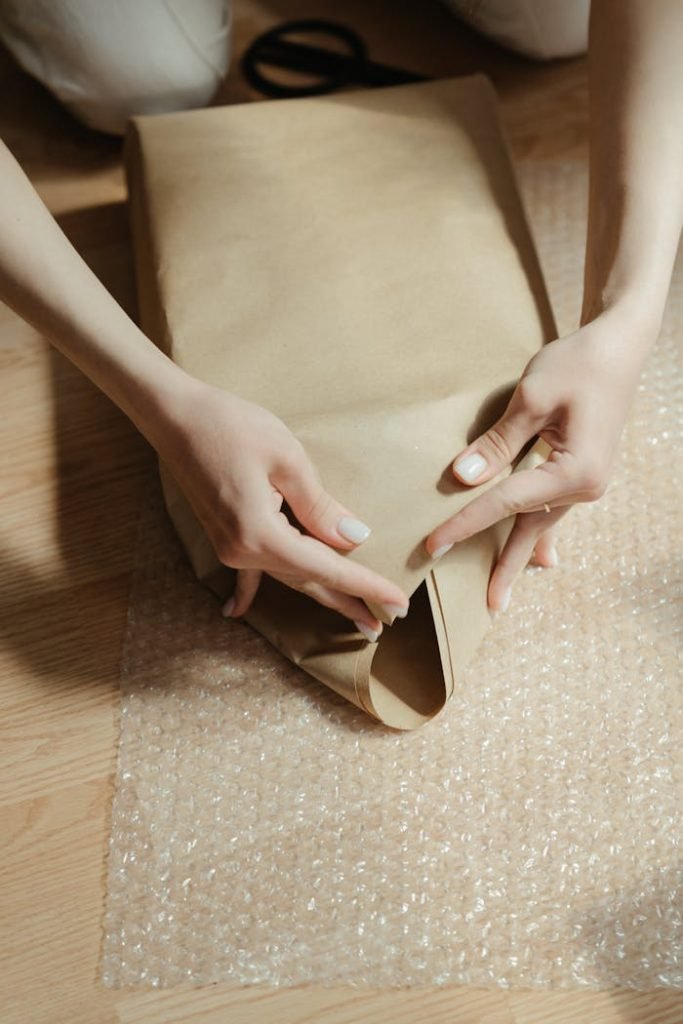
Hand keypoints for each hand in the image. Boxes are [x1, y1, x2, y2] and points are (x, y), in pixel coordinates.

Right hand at [154, 379, 408, 636]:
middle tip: (383, 627)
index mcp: (261, 534)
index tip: (398, 604)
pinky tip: (237, 612)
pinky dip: (248, 591)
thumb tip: (354, 539)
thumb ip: (320, 506)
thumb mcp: (287, 459)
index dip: (366, 585)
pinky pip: (246, 569)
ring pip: (287, 575)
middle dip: (347, 601)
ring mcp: (230, 546)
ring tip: (353, 614)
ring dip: (320, 593)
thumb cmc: (231, 426)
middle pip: (308, 581)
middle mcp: (243, 550)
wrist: (175, 415)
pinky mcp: (223, 534)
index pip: (326, 567)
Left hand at [426, 312, 648, 610]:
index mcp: (575, 472)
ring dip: (518, 554)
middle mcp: (586, 486)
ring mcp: (586, 482)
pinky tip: (539, 558)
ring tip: (500, 590)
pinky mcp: (579, 472)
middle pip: (530, 530)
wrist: (619, 346)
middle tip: (487, 607)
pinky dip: (536, 532)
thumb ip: (497, 444)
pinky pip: (550, 509)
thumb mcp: (531, 399)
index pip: (506, 504)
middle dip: (506, 567)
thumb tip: (462, 480)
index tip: (432, 546)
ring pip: (540, 524)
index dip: (465, 524)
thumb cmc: (577, 364)